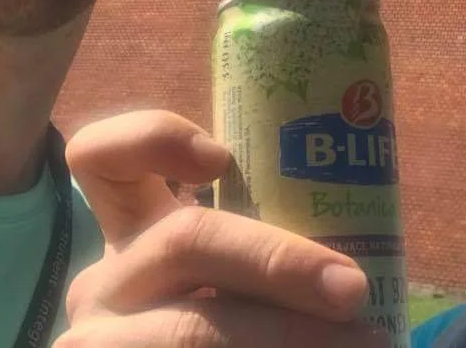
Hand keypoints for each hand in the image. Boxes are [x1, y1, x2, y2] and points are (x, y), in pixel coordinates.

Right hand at [58, 110, 389, 346]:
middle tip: (352, 289)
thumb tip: (361, 257)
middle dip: (278, 262)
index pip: (104, 156)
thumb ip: (265, 252)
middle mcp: (106, 285)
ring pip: (190, 330)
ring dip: (287, 336)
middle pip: (183, 240)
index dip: (154, 138)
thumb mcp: (229, 283)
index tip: (220, 159)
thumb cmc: (233, 325)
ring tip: (362, 344)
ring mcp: (103, 343)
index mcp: (132, 236)